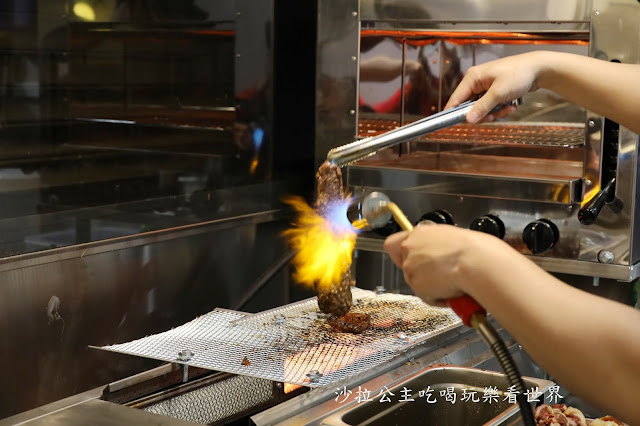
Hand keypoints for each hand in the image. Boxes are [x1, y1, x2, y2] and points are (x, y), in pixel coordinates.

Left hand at [383, 224, 501, 305]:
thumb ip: (436, 244)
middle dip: (419, 272)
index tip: (412, 259)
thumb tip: (439, 253)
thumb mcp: (451, 237)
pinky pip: (425, 295)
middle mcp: (410, 247)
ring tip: (450, 282)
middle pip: (404, 264)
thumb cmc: (473, 249)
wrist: (476, 262)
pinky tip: (451, 290)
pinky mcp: (415, 284)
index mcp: (420, 232)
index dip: (401, 254)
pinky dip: (438, 297)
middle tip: (438, 275)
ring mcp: (410, 266)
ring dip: (430, 285)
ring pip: (415, 281)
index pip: (393, 243)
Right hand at [445, 51, 546, 122]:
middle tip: (493, 116)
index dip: (455, 113)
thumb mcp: (498, 93)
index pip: (456, 99)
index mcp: (472, 77)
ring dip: (494, 112)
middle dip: (482, 114)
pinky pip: (492, 105)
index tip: (456, 125)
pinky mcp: (495, 90)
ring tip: (507, 108)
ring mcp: (486, 86)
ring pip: (482, 108)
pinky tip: (511, 105)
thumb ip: (482, 107)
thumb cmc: (519, 74)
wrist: (540, 69)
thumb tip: (468, 119)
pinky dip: (500, 108)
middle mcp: (476, 81)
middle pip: (469, 106)